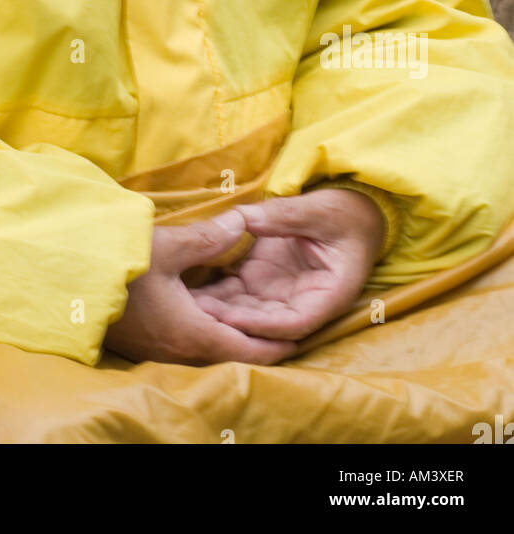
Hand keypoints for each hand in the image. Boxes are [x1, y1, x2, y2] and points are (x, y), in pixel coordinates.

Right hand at [104, 213, 299, 365]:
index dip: (277, 346)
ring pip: (206, 346)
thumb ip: (210, 238)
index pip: (248, 352)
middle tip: (280, 322)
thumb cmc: (118, 266)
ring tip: (248, 313)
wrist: (63, 282)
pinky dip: (205, 328)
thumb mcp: (167, 245)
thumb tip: (243, 222)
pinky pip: (185, 340)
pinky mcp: (141, 339)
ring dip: (229, 332)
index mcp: (194, 334)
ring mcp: (157, 347)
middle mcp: (179, 350)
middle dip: (256, 339)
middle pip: (229, 352)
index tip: (300, 337)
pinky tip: (206, 306)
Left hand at [191, 188, 383, 340]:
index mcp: (327, 295)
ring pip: (246, 311)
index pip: (293, 323)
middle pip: (264, 324)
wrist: (351, 211)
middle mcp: (301, 301)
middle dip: (230, 322)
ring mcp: (279, 291)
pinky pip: (236, 291)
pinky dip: (215, 292)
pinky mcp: (262, 277)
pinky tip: (188, 286)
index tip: (231, 319)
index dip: (262, 326)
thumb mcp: (321, 210)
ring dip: (218, 310)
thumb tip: (243, 218)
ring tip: (184, 301)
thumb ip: (284, 215)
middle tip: (195, 312)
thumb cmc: (345, 213)